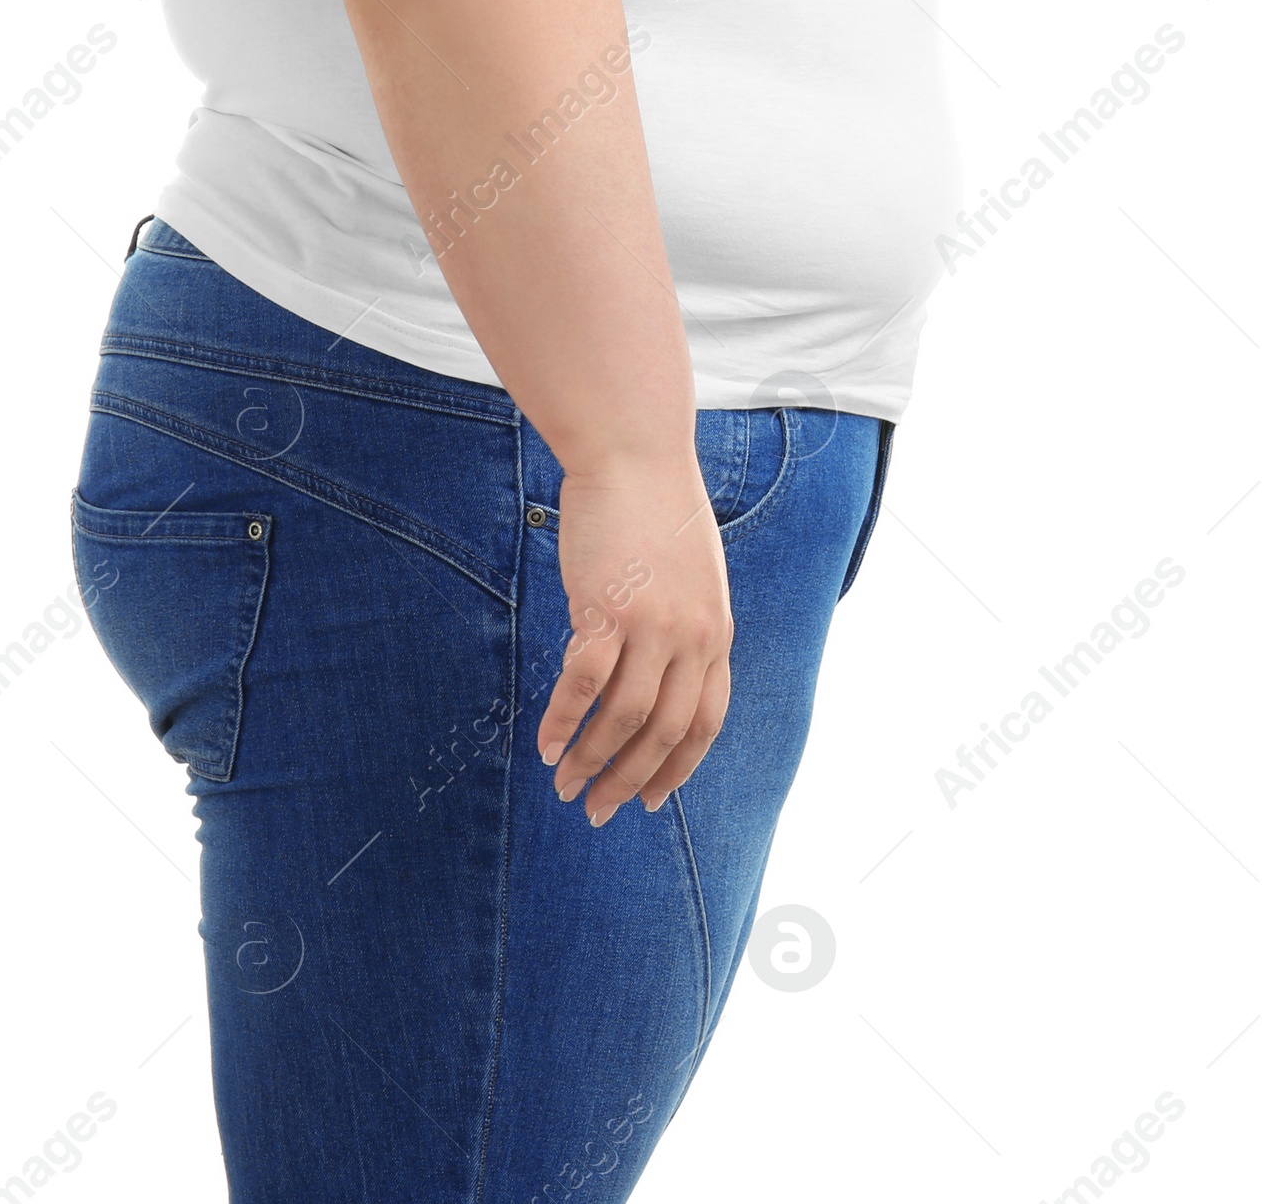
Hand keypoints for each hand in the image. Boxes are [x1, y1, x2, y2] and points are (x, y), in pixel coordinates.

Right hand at [537, 455, 733, 824]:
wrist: (634, 452)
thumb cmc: (654, 506)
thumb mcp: (689, 574)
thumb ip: (679, 625)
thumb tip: (648, 671)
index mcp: (716, 632)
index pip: (703, 723)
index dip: (675, 768)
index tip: (648, 800)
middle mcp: (693, 638)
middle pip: (663, 733)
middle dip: (628, 780)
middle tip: (596, 810)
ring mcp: (653, 626)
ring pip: (624, 719)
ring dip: (592, 760)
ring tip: (564, 785)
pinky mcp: (607, 609)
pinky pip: (582, 683)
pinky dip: (562, 719)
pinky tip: (544, 741)